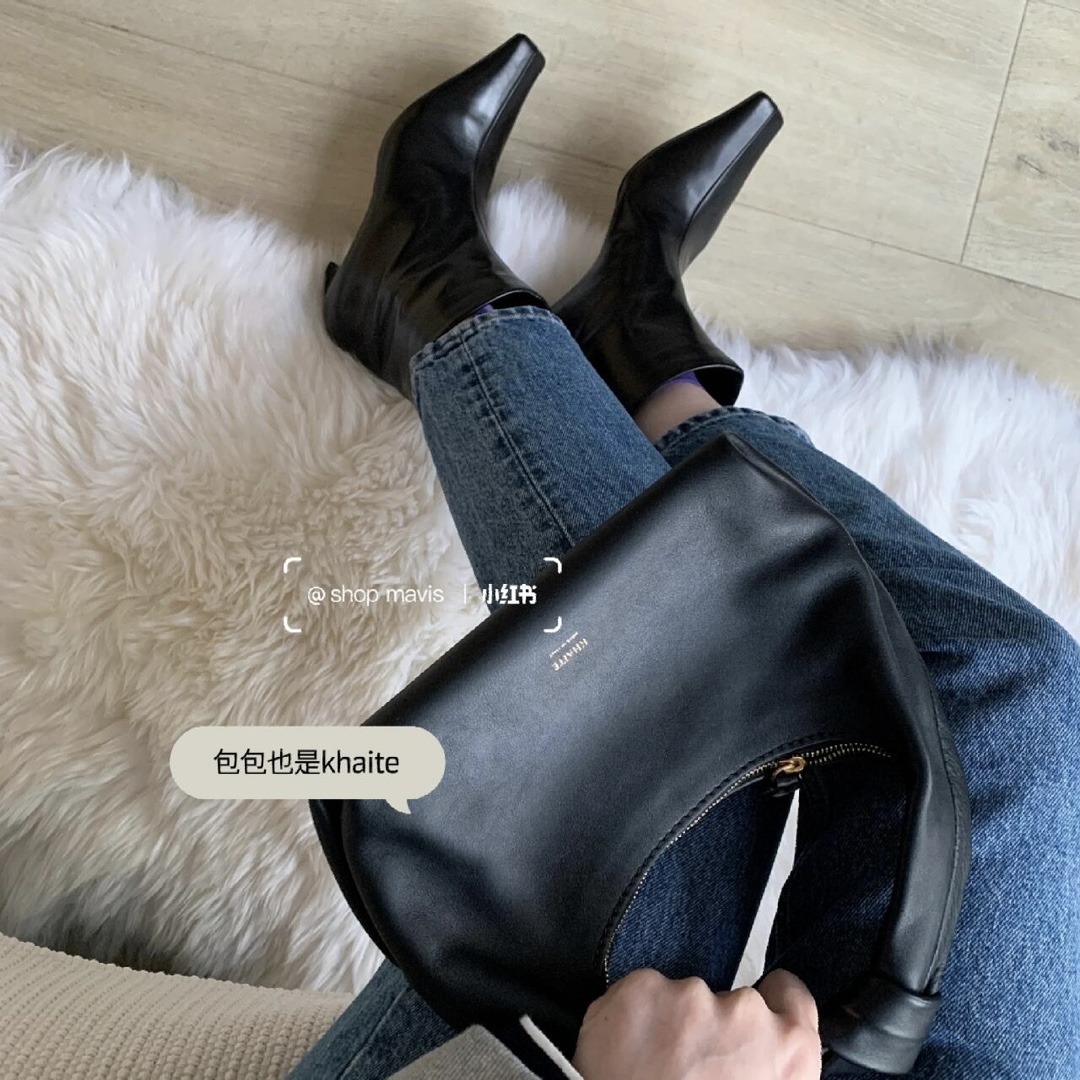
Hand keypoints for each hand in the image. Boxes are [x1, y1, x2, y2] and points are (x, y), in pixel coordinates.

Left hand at [571, 968, 820, 1079]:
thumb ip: (766, 1070)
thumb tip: (754, 1061)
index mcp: (788, 1051)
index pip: (791, 996)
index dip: (773, 1003)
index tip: (755, 1016)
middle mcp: (746, 1014)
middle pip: (731, 1000)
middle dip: (711, 1028)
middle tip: (690, 1074)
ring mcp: (692, 997)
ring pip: (683, 998)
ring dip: (670, 1026)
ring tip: (655, 1074)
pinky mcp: (642, 991)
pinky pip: (642, 995)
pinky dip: (633, 1021)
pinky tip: (628, 1059)